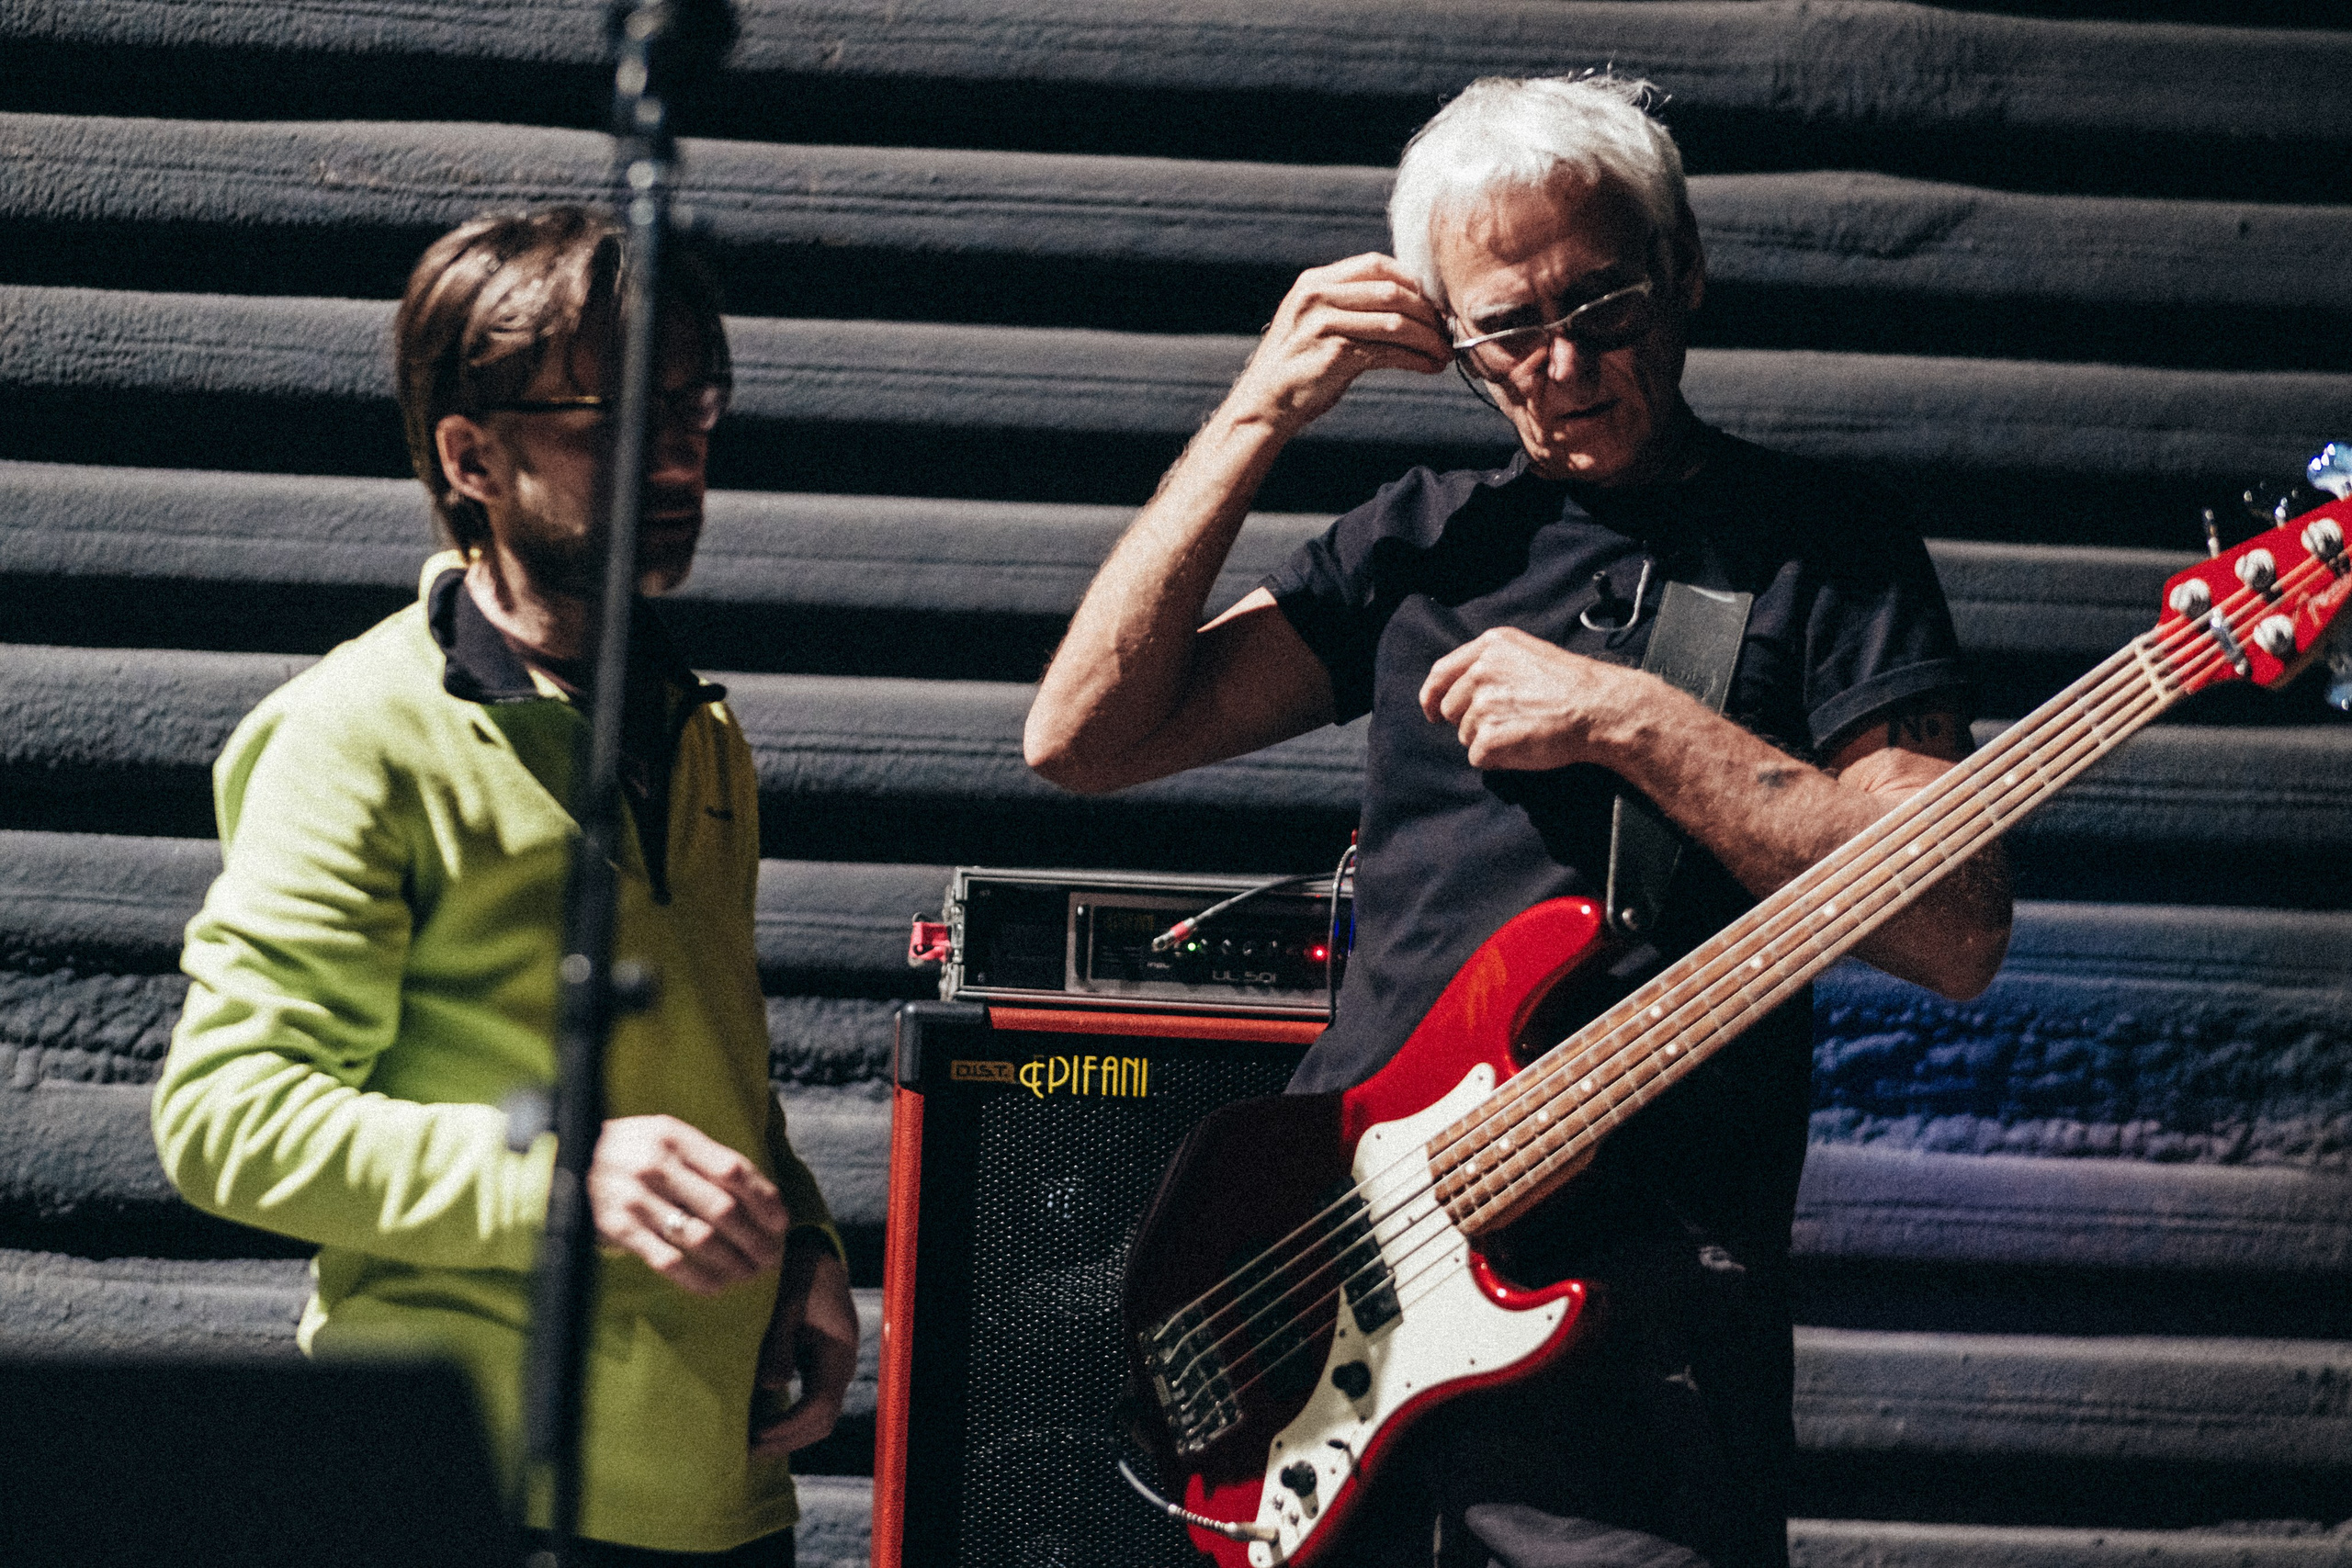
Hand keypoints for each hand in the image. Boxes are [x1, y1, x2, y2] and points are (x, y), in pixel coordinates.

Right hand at [587, 1114, 788, 1295]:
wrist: (561, 1161)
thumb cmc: (627, 1150)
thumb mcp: (663, 1136)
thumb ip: (703, 1157)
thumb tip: (758, 1193)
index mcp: (675, 1137)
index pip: (734, 1170)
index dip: (765, 1199)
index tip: (781, 1222)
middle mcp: (657, 1165)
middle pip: (724, 1209)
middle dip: (757, 1238)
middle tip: (773, 1256)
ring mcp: (636, 1198)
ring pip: (700, 1238)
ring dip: (734, 1262)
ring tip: (750, 1274)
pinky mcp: (618, 1229)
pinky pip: (667, 1261)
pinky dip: (698, 1278)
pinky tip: (716, 1286)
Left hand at [751, 1232, 858, 1455]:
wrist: (813, 1253)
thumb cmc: (798, 1271)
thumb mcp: (787, 1299)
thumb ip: (779, 1340)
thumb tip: (769, 1385)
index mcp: (837, 1352)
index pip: (818, 1407)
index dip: (786, 1427)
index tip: (753, 1435)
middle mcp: (839, 1366)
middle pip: (821, 1423)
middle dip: (784, 1440)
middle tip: (742, 1449)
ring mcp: (829, 1368)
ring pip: (815, 1418)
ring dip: (784, 1434)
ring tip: (745, 1441)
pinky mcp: (817, 1366)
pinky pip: (807, 1404)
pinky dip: (784, 1419)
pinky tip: (754, 1419)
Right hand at [1226, 254, 1451, 434]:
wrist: (1263, 405)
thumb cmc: (1297, 367)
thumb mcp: (1315, 322)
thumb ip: (1349, 305)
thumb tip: (1406, 303)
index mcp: (1315, 281)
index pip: (1376, 264)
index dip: (1411, 281)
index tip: (1431, 303)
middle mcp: (1318, 296)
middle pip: (1392, 292)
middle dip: (1428, 312)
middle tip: (1446, 330)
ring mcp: (1325, 324)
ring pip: (1396, 322)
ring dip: (1428, 339)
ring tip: (1445, 353)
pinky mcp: (1335, 354)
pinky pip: (1389, 351)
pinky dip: (1416, 359)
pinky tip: (1429, 366)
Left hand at [1419, 626, 1637, 770]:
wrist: (1599, 708)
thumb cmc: (1572, 684)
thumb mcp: (1529, 653)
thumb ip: (1492, 664)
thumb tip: (1461, 689)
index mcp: (1491, 647)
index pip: (1441, 673)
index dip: (1432, 696)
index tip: (1431, 711)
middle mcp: (1481, 672)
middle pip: (1450, 709)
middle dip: (1471, 721)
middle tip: (1508, 723)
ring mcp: (1483, 705)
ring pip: (1465, 735)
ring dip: (1488, 740)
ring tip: (1523, 731)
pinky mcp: (1489, 737)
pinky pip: (1478, 758)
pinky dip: (1497, 760)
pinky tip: (1523, 748)